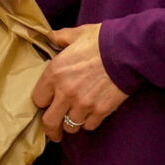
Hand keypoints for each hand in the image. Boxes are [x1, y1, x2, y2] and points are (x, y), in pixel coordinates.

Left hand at [31, 24, 128, 142]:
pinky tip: (91, 115)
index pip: (38, 99)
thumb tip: (51, 36)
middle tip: (53, 131)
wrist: (126, 51)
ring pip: (70, 127)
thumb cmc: (101, 41)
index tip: (48, 101)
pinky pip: (89, 126)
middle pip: (50, 122)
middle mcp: (65, 92)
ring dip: (72, 123)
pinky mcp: (100, 111)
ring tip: (76, 118)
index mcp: (55, 73)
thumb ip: (61, 37)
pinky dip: (89, 123)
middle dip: (51, 129)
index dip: (43, 101)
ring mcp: (83, 104)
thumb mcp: (77, 34)